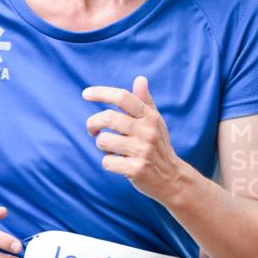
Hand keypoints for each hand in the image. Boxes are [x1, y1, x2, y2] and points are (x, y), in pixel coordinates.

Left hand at [83, 75, 181, 200]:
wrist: (172, 179)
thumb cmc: (159, 147)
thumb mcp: (156, 123)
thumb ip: (145, 101)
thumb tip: (140, 78)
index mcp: (150, 117)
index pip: (123, 97)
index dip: (101, 93)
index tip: (85, 94)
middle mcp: (147, 132)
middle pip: (108, 117)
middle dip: (92, 123)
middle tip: (92, 130)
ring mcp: (142, 151)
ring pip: (104, 141)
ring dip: (101, 145)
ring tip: (109, 148)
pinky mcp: (136, 170)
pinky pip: (107, 162)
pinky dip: (107, 162)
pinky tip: (117, 163)